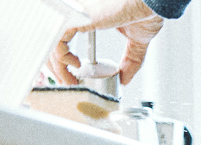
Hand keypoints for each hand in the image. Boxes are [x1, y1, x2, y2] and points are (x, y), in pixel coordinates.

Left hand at [46, 0, 163, 85]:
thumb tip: (126, 78)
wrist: (150, 3)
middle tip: (66, 81)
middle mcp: (75, 9)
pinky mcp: (73, 18)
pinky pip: (56, 41)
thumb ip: (130, 59)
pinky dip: (61, 59)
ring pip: (50, 41)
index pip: (62, 32)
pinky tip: (74, 65)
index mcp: (86, 11)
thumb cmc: (144, 9)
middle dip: (54, 63)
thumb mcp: (136, 40)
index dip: (61, 54)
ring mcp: (72, 12)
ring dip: (56, 66)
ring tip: (69, 80)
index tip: (72, 71)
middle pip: (50, 37)